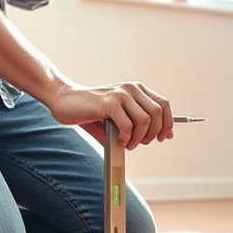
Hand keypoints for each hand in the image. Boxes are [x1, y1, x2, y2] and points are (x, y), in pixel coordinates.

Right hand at [48, 82, 174, 149]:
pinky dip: (126, 138)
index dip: (168, 123)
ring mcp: (120, 94)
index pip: (163, 104)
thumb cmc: (90, 111)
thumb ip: (136, 125)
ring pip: (145, 121)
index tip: (163, 137)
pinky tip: (119, 140)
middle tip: (141, 143)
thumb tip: (153, 139)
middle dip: (154, 133)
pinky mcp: (108, 103)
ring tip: (128, 144)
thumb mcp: (117, 117)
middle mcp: (131, 89)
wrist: (64, 100)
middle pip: (158, 113)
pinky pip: (128, 125)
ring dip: (139, 138)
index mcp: (136, 89)